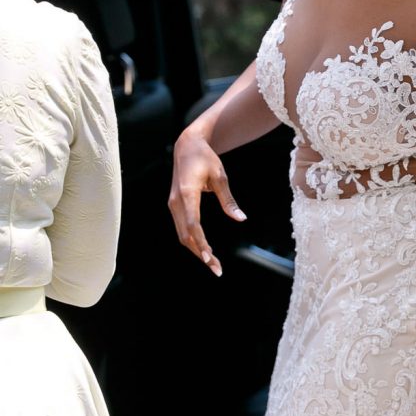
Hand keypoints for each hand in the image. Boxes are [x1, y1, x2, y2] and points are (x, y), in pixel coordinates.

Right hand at [167, 128, 245, 276]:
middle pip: (186, 235)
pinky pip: (183, 229)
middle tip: (218, 270)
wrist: (186, 146)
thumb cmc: (205, 159)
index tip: (209, 257)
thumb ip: (229, 200)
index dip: (201, 242)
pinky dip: (194, 241)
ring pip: (183, 235)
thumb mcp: (220, 176)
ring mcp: (173, 205)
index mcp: (187, 193)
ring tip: (214, 264)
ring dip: (197, 250)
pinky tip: (206, 251)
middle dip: (201, 254)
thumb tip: (241, 219)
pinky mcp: (175, 207)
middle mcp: (176, 202)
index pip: (193, 224)